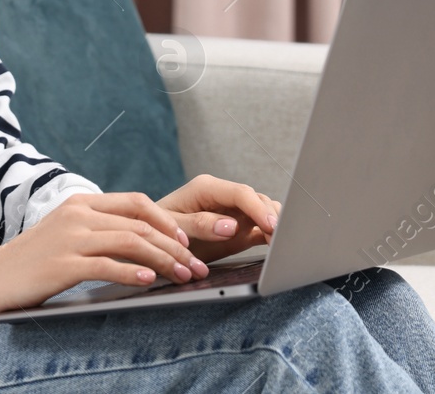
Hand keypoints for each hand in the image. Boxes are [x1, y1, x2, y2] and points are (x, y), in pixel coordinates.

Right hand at [0, 191, 210, 323]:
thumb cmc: (33, 262)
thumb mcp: (68, 235)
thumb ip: (100, 230)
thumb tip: (143, 243)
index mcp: (81, 202)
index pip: (137, 202)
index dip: (168, 221)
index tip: (188, 242)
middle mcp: (78, 213)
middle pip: (140, 222)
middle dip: (176, 245)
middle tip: (198, 267)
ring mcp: (69, 236)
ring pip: (130, 242)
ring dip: (163, 261)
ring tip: (184, 277)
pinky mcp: (63, 262)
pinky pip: (106, 264)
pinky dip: (131, 272)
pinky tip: (148, 282)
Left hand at [156, 173, 280, 264]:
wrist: (152, 239)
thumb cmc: (157, 229)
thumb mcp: (172, 227)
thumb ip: (199, 224)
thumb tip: (231, 226)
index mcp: (206, 188)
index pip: (240, 193)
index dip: (259, 208)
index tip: (272, 226)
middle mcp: (222, 196)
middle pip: (256, 200)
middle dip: (272, 217)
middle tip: (281, 239)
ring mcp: (232, 211)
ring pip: (262, 211)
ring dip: (274, 225)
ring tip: (281, 244)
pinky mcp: (238, 228)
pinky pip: (260, 228)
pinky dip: (270, 235)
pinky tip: (277, 247)